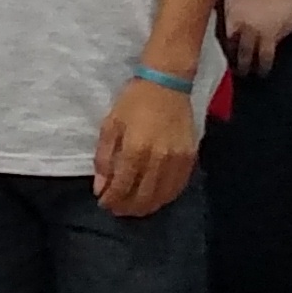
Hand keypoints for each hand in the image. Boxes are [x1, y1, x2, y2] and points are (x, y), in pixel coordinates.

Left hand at [93, 73, 199, 217]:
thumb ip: (104, 158)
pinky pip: (178, 187)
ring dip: (146, 207)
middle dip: (127, 208)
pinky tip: (155, 199)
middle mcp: (158, 159)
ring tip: (134, 208)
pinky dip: (165, 198)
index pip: (122, 187)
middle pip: (142, 197)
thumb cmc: (134, 101)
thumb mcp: (110, 124)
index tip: (103, 203)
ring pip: (161, 196)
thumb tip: (101, 187)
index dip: (111, 200)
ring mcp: (177, 160)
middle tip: (117, 209)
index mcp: (135, 149)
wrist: (168, 84)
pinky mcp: (190, 158)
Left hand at [217, 0, 291, 76]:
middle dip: (228, 57)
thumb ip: (231, 12)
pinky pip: (264, 56)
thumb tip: (224, 30)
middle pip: (228, 43)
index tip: (218, 53)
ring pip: (244, 53)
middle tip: (228, 67)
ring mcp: (253, 28)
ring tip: (243, 73)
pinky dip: (263, 66)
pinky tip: (262, 71)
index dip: (218, 43)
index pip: (217, 29)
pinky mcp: (269, 36)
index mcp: (229, 7)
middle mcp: (238, 17)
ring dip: (243, 66)